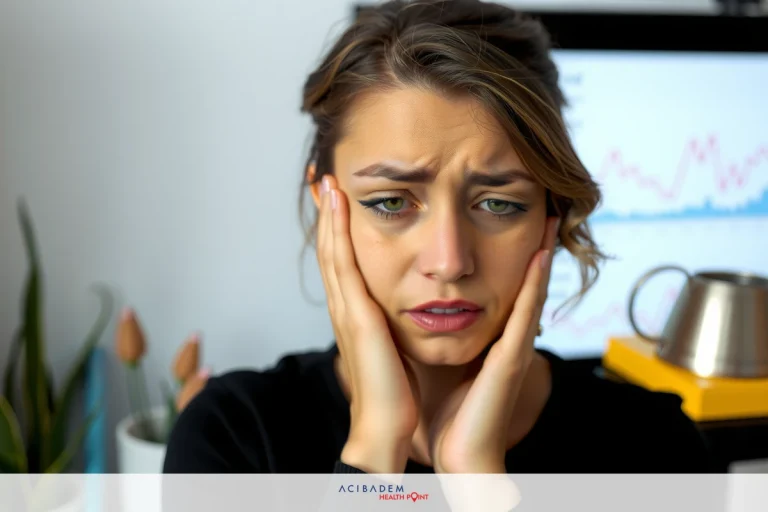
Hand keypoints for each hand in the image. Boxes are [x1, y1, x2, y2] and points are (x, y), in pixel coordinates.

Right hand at [316, 175, 419, 472]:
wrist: (384, 426)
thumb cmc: (394, 395)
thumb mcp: (392, 351)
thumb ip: (390, 329)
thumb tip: (400, 316)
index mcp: (355, 316)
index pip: (342, 264)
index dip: (337, 231)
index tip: (337, 200)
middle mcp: (344, 308)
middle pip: (330, 251)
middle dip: (326, 214)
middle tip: (323, 178)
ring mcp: (345, 310)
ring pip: (332, 250)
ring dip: (328, 214)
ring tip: (326, 181)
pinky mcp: (354, 315)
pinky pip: (342, 262)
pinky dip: (337, 230)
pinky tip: (338, 204)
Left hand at [429, 216, 559, 472]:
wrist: (461, 458)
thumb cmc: (450, 418)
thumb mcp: (445, 366)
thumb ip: (443, 340)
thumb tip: (423, 315)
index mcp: (491, 341)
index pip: (504, 290)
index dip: (514, 258)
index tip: (511, 221)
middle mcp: (507, 341)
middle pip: (525, 285)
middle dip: (535, 247)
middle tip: (542, 207)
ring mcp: (513, 350)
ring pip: (532, 293)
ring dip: (541, 255)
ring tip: (548, 219)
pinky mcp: (510, 362)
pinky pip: (524, 316)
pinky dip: (534, 287)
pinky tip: (538, 258)